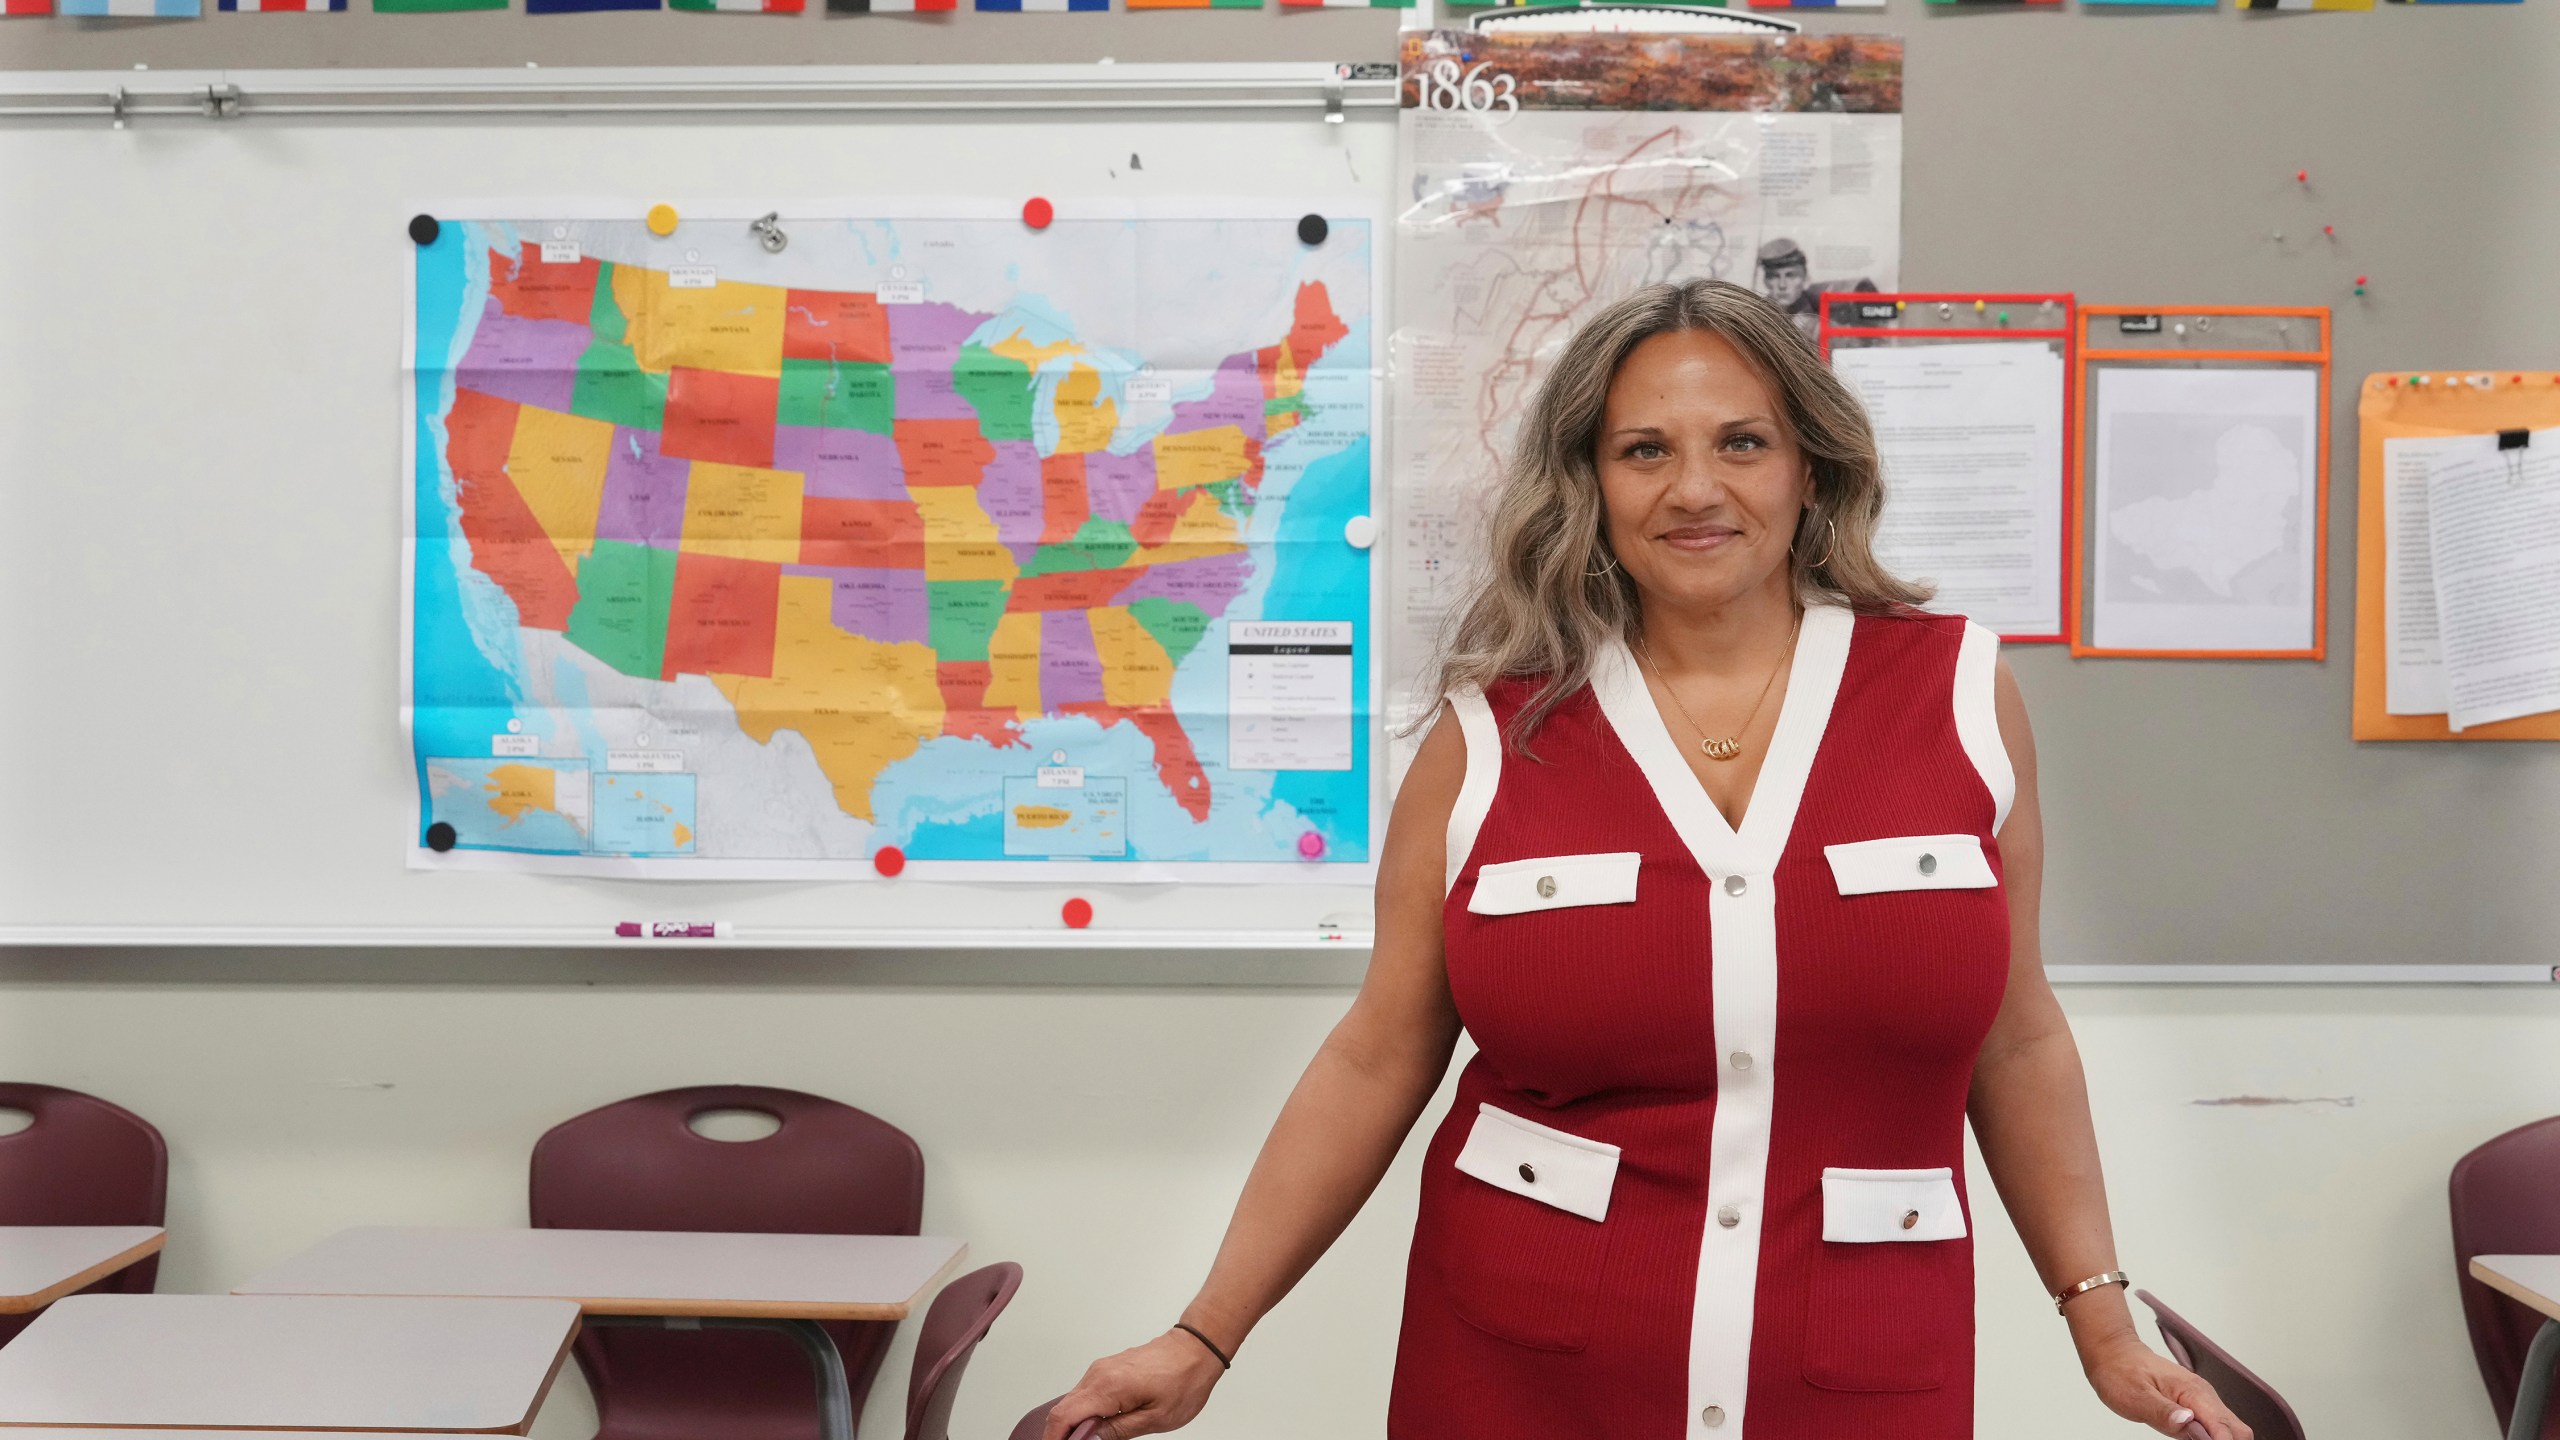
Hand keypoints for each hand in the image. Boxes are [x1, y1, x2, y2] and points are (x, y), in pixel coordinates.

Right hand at [1042, 1329, 1228, 1439]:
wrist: (1196, 1349)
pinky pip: (1085, 1393)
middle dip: (1061, 1433)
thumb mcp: (1154, 1418)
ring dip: (1074, 1423)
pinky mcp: (1107, 1369)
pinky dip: (1084, 1411)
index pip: (1063, 1416)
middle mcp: (1099, 1374)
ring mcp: (1101, 1369)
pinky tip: (1097, 1425)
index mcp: (1108, 1387)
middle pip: (1063, 1409)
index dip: (1054, 1438)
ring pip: (1073, 1401)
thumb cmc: (1183, 1379)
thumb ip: (1116, 1432)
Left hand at [2082, 1332, 2252, 1439]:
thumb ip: (2164, 1412)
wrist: (2114, 1354)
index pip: (2225, 1428)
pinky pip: (2215, 1426)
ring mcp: (2202, 1400)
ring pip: (2229, 1429)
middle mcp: (2204, 1395)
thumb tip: (2188, 1422)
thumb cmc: (2121, 1371)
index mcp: (2194, 1392)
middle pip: (2238, 1430)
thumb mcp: (2135, 1396)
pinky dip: (2212, 1438)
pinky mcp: (2196, 1406)